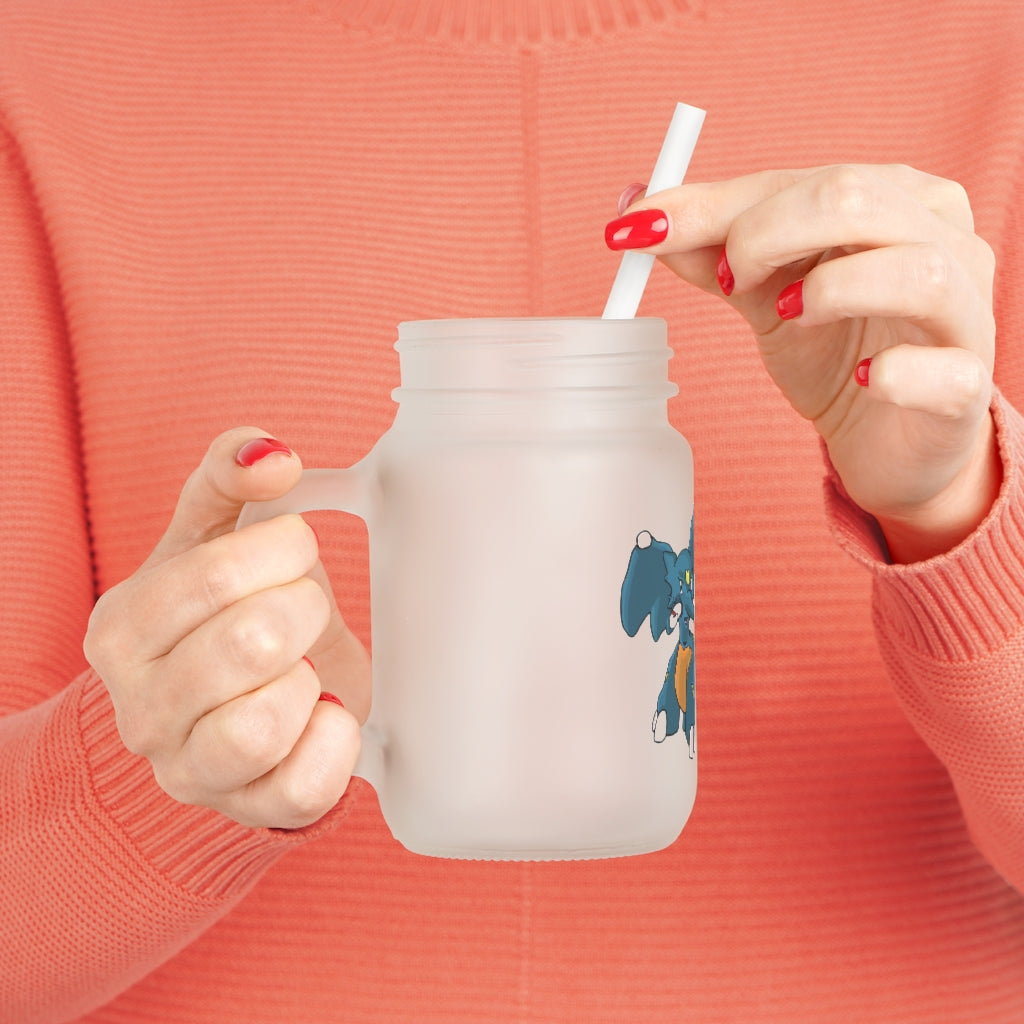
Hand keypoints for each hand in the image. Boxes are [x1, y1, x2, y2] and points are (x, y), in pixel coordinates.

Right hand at [84, 428, 369, 828]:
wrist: (231, 704)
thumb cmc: (223, 613)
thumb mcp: (213, 535)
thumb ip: (229, 476)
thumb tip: (272, 454)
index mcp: (122, 629)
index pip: (214, 576)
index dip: (282, 550)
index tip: (295, 549)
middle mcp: (140, 709)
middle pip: (251, 643)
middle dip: (304, 609)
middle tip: (304, 609)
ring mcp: (189, 770)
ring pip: (264, 724)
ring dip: (309, 679)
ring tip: (304, 666)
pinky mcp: (248, 809)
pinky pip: (304, 787)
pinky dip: (335, 740)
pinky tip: (324, 711)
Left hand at [607, 165, 999, 561]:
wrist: (886, 439)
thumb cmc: (834, 351)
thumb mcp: (764, 295)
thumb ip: (712, 252)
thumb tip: (637, 212)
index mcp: (893, 199)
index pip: (800, 180)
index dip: (715, 205)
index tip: (639, 229)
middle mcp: (943, 239)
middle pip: (856, 199)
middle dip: (765, 233)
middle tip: (727, 281)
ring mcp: (966, 312)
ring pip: (916, 270)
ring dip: (830, 290)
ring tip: (786, 317)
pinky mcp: (967, 386)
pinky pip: (944, 370)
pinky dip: (896, 373)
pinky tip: (863, 380)